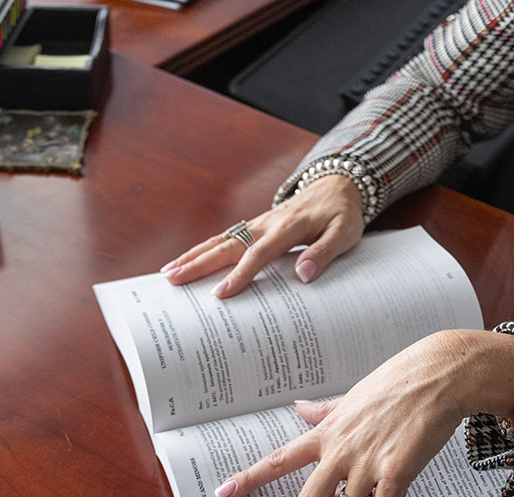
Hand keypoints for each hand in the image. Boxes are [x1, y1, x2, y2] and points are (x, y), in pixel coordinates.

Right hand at [160, 174, 364, 297]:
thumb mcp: (345, 234)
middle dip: (198, 263)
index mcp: (288, 228)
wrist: (338, 185)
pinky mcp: (255, 225)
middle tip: (172, 280)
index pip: (258, 254)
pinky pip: (226, 238)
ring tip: (169, 273)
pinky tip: (188, 262)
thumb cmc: (342, 214)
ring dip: (194, 256)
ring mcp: (258, 223)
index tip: (220, 294)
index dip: (240, 275)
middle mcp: (266, 224)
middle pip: (227, 245)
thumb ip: (324, 253)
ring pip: (220, 240)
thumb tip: (303, 275)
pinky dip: (204, 250)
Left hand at [214, 330, 513, 496]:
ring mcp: (366, 461)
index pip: (278, 459)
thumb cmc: (401, 382)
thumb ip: (326, 411)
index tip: (225, 493)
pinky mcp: (396, 470)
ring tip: (380, 489)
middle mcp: (340, 448)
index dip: (249, 479)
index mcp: (327, 431)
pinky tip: (399, 487)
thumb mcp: (354, 394)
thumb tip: (300, 408)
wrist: (441, 374)